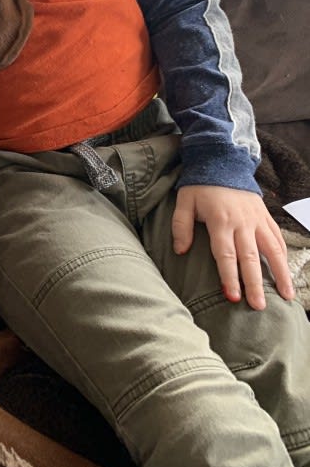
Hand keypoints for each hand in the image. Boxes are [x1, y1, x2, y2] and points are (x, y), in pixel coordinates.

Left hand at [172, 184, 293, 309]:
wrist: (222, 160)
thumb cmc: (200, 184)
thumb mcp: (184, 201)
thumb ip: (180, 226)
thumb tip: (180, 251)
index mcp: (220, 220)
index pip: (226, 254)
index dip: (229, 277)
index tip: (232, 297)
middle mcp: (242, 222)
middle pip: (250, 257)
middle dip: (255, 284)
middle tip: (258, 306)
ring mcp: (257, 219)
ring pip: (272, 250)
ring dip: (279, 274)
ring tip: (286, 296)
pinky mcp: (265, 216)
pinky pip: (277, 238)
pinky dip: (282, 256)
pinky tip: (286, 273)